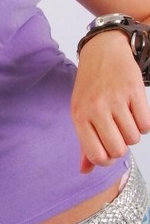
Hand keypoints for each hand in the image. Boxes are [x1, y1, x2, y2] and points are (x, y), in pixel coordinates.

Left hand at [71, 30, 149, 172]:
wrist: (102, 52)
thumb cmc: (90, 86)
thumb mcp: (81, 111)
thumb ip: (84, 143)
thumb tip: (85, 171)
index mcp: (79, 116)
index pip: (97, 156)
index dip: (107, 159)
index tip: (108, 148)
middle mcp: (95, 108)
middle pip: (118, 150)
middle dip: (121, 145)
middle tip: (117, 130)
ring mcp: (115, 99)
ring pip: (134, 138)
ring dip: (133, 132)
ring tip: (124, 116)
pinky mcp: (133, 91)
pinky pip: (146, 124)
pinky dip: (144, 122)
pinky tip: (134, 110)